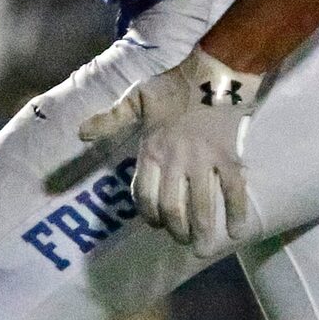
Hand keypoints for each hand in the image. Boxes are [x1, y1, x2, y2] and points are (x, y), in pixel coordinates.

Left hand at [78, 46, 262, 257]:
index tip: (155, 222)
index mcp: (152, 150)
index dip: (148, 214)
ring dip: (201, 231)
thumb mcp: (135, 98)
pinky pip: (233, 190)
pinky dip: (236, 212)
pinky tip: (237, 231)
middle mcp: (176, 161)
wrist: (213, 71)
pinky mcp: (229, 157)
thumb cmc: (172, 84)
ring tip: (201, 248)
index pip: (144, 194)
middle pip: (172, 208)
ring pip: (201, 205)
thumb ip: (110, 119)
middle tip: (181, 239)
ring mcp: (204, 162)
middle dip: (175, 229)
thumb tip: (81, 133)